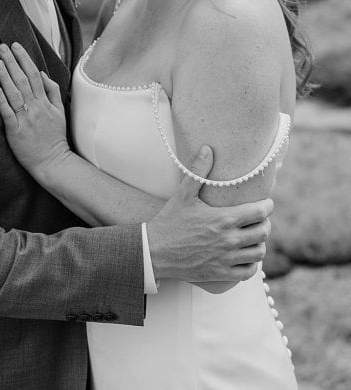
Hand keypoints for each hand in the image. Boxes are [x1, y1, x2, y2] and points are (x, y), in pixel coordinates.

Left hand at [0, 42, 69, 177]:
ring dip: (5, 76)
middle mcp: (36, 108)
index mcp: (45, 102)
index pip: (34, 74)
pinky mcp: (16, 132)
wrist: (53, 162)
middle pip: (23, 80)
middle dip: (12, 61)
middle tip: (1, 46)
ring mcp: (26, 119)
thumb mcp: (60, 112)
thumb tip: (42, 73)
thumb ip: (52, 91)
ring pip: (15, 93)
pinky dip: (3, 101)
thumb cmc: (54, 137)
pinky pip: (9, 114)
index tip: (15, 45)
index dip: (24, 58)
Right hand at [147, 145, 271, 282]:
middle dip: (264, 223)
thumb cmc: (169, 221)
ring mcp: (227, 258)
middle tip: (258, 220)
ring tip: (253, 237)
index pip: (260, 212)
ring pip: (259, 252)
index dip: (267, 206)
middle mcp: (229, 240)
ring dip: (259, 243)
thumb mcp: (182, 194)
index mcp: (224, 219)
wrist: (155, 251)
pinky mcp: (222, 273)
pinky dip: (252, 263)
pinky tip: (245, 256)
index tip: (266, 204)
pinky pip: (249, 271)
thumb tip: (207, 149)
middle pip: (263, 232)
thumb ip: (197, 171)